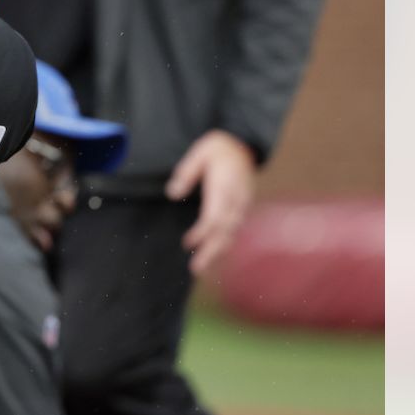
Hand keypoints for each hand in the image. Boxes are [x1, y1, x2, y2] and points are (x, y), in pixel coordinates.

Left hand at [166, 129, 256, 275]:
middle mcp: (237, 200)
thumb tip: (172, 194)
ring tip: (200, 269)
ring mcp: (242, 205)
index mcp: (226, 187)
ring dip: (216, 253)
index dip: (203, 232)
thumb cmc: (216, 149)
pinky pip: (233, 230)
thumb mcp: (199, 153)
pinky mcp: (242, 209)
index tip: (188, 243)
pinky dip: (223, 244)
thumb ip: (186, 173)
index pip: (216, 216)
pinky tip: (211, 256)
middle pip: (225, 231)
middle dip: (211, 251)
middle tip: (196, 269)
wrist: (241, 145)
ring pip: (231, 234)